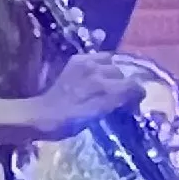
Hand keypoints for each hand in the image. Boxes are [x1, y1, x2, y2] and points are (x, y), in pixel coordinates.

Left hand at [23, 51, 154, 138]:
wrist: (40, 115)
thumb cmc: (67, 123)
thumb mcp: (95, 117)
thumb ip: (115, 103)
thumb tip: (134, 95)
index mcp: (102, 87)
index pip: (133, 85)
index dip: (137, 94)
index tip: (134, 105)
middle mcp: (96, 70)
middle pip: (122, 74)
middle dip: (125, 85)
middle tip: (120, 99)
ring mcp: (85, 62)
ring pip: (112, 62)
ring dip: (113, 74)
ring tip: (108, 86)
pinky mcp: (76, 60)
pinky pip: (98, 56)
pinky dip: (102, 65)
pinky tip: (96, 76)